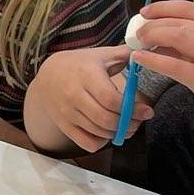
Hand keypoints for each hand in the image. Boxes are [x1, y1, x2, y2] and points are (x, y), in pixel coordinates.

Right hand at [30, 45, 150, 151]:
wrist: (46, 76)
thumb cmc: (77, 65)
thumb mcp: (98, 55)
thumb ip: (122, 54)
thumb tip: (145, 51)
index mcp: (86, 75)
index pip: (111, 99)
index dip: (132, 109)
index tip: (147, 111)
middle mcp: (74, 94)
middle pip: (106, 119)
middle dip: (128, 124)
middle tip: (138, 122)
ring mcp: (67, 112)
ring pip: (99, 132)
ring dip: (118, 133)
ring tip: (126, 126)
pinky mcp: (64, 126)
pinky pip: (87, 143)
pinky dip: (101, 142)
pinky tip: (106, 132)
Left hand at [130, 0, 193, 133]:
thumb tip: (164, 36)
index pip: (189, 7)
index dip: (163, 7)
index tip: (146, 11)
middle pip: (179, 21)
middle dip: (153, 24)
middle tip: (137, 31)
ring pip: (176, 36)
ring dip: (152, 36)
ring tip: (138, 42)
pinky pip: (175, 66)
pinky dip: (153, 59)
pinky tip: (140, 58)